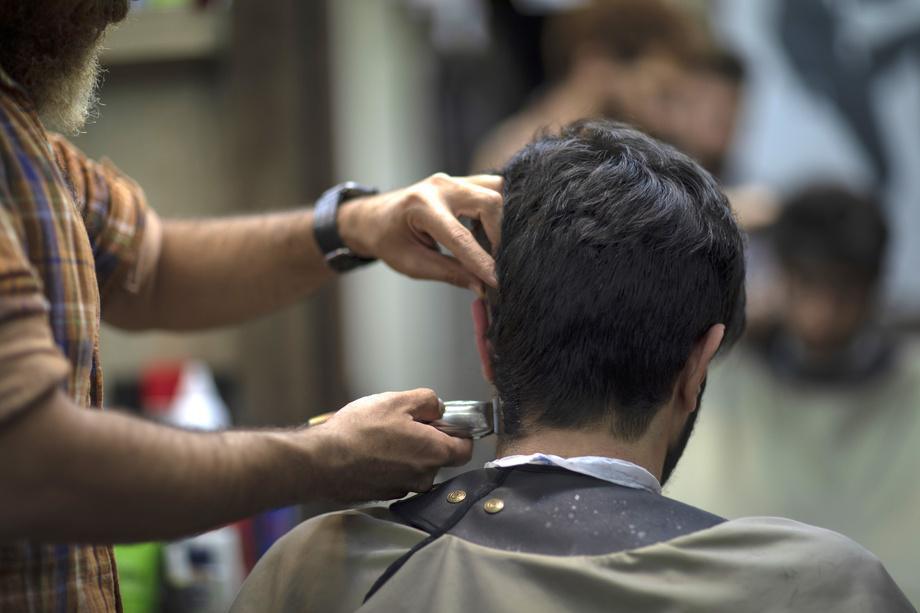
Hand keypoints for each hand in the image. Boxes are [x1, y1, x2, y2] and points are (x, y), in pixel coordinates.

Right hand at [307, 389, 472, 501]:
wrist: (322, 462)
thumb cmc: (360, 431)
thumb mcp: (398, 401)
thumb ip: (428, 401)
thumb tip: (438, 408)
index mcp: (434, 453)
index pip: (465, 448)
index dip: (457, 432)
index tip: (442, 421)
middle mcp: (423, 477)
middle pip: (438, 457)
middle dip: (426, 440)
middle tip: (402, 423)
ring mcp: (403, 489)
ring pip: (415, 468)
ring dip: (406, 453)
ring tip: (381, 436)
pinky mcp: (383, 495)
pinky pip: (396, 477)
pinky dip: (389, 465)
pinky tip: (369, 451)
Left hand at [338, 173, 501, 289]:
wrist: (375, 217)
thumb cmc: (389, 241)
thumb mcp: (414, 264)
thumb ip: (450, 273)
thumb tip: (483, 286)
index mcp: (421, 207)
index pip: (461, 238)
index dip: (483, 262)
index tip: (499, 281)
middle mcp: (440, 187)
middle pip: (490, 203)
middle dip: (501, 236)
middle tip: (500, 264)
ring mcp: (453, 180)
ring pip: (497, 190)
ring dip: (505, 220)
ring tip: (498, 248)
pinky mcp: (463, 181)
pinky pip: (493, 189)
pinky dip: (501, 211)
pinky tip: (494, 233)